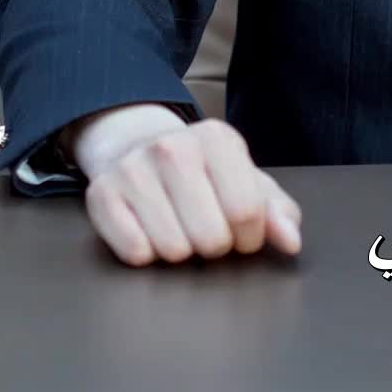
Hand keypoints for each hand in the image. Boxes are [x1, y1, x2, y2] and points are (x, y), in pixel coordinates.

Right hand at [83, 118, 302, 266]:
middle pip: (211, 238)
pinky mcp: (101, 194)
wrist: (137, 146)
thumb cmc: (204, 172)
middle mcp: (172, 147)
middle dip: (215, 245)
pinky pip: (135, 253)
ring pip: (173, 250)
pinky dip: (146, 252)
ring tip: (179, 226)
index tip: (243, 231)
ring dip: (181, 251)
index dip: (250, 237)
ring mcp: (133, 169)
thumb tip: (291, 242)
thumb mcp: (246, 181)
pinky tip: (150, 229)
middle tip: (207, 228)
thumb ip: (277, 211)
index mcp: (217, 139)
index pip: (246, 212)